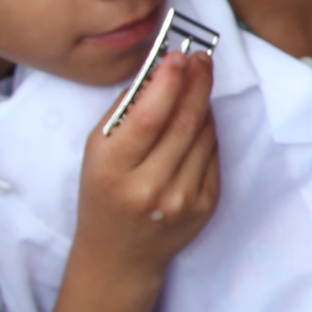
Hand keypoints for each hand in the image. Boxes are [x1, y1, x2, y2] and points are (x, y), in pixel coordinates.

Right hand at [77, 50, 219, 275]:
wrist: (120, 255)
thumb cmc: (104, 194)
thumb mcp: (97, 152)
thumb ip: (126, 112)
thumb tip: (161, 71)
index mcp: (114, 171)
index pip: (150, 118)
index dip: (169, 82)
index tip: (179, 56)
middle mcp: (150, 188)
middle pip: (184, 123)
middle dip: (197, 83)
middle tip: (202, 59)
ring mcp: (181, 200)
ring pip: (205, 136)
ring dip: (204, 104)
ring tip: (198, 83)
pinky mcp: (205, 206)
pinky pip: (214, 155)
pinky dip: (209, 131)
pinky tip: (199, 120)